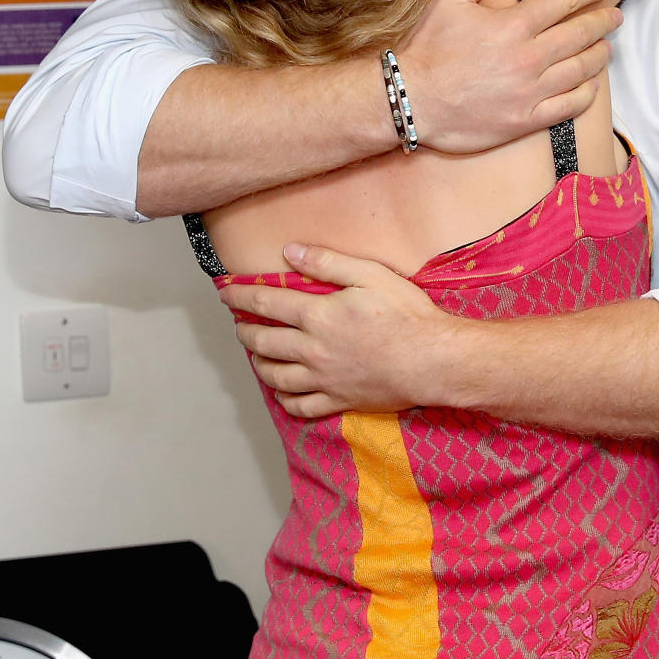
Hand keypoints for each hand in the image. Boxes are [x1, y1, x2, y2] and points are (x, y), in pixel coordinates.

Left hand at [223, 243, 458, 417]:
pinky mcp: (339, 400)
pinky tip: (282, 392)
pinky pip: (301, 406)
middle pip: (264, 342)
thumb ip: (328, 262)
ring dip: (259, 364)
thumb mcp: (370, 275)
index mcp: (319, 315)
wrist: (432, 360)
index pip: (268, 302)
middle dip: (244, 331)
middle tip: (238, 325)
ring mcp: (324, 379)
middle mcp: (313, 350)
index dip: (242, 297)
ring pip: (276, 376)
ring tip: (255, 355)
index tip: (226, 293)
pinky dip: (284, 399)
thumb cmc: (407, 315)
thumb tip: (290, 251)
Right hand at [400, 0, 620, 153]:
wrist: (410, 100)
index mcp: (513, 24)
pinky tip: (590, 84)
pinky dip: (587, 92)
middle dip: (604, 21)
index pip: (566, 0)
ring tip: (606, 47)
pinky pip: (570, 105)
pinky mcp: (527, 119)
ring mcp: (531, 91)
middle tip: (616, 16)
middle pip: (582, 34)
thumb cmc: (428, 47)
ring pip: (582, 70)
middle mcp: (529, 57)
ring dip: (600, 55)